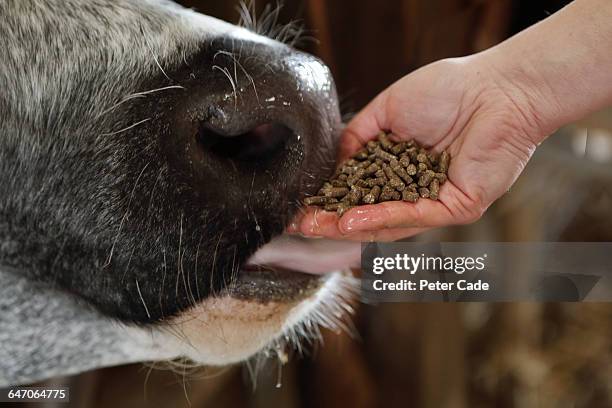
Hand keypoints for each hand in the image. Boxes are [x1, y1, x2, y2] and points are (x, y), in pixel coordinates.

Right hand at [291, 55, 544, 240]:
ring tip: (317, 226)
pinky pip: (414, 217)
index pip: (358, 191)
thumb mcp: (387, 110)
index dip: (329, 199)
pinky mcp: (455, 207)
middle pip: (368, 214)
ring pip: (387, 223)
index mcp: (398, 168)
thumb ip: (357, 136)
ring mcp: (434, 201)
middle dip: (332, 221)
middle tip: (300, 225)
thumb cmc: (448, 91)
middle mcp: (414, 189)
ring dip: (350, 226)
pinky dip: (381, 218)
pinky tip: (351, 220)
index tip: (300, 206)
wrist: (496, 88)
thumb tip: (334, 162)